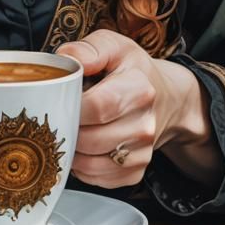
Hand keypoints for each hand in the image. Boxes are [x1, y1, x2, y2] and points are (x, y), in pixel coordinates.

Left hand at [56, 29, 215, 188]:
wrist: (165, 97)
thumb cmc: (132, 70)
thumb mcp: (114, 46)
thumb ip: (88, 48)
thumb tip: (66, 58)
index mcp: (139, 89)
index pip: (98, 107)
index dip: (72, 106)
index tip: (60, 98)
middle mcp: (144, 125)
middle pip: (91, 139)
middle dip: (68, 128)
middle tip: (59, 114)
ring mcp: (142, 152)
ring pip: (91, 163)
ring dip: (72, 149)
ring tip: (69, 129)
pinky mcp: (136, 172)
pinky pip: (98, 179)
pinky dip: (82, 167)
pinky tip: (81, 146)